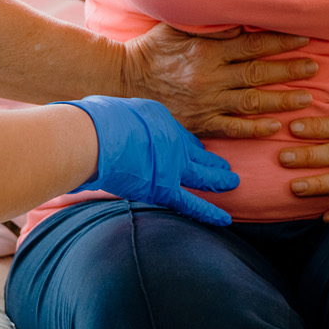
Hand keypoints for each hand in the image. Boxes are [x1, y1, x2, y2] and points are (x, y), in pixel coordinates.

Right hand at [61, 95, 240, 226]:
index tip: (197, 149)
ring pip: (203, 175)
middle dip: (211, 160)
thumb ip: (121, 124)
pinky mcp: (165, 188)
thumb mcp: (114, 110)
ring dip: (219, 179)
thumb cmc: (94, 122)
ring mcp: (172, 163)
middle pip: (196, 153)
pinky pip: (192, 203)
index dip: (189, 144)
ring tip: (234, 182)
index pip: (179, 135)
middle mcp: (171, 140)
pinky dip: (210, 212)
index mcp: (159, 118)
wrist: (94, 137)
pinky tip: (225, 219)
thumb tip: (110, 130)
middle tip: (224, 164)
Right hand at [123, 23, 319, 137]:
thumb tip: (238, 18)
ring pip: (252, 101)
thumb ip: (208, 23)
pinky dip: (255, 128)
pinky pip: (233, 127)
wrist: (123, 81)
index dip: (280, 42)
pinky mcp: (200, 121)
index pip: (253, 44)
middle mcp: (211, 75)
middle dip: (289, 70)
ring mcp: (207, 101)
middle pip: (258, 72)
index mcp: (208, 49)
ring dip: (281, 99)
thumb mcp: (177, 26)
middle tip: (315, 68)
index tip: (304, 40)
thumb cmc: (151, 49)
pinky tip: (275, 127)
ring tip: (306, 97)